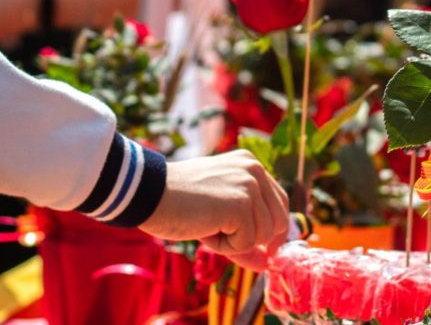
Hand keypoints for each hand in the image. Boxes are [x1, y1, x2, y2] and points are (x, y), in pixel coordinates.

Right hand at [140, 151, 288, 270]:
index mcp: (250, 164)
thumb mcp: (219, 215)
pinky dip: (225, 247)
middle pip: (279, 222)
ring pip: (263, 236)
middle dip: (256, 241)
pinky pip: (246, 244)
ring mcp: (249, 185)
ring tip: (208, 226)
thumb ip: (246, 236)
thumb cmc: (179, 202)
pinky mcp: (241, 204)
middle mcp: (255, 169)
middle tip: (224, 238)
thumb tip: (267, 265)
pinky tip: (205, 229)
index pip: (280, 202)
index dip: (275, 230)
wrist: (150, 193)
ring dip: (235, 243)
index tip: (267, 249)